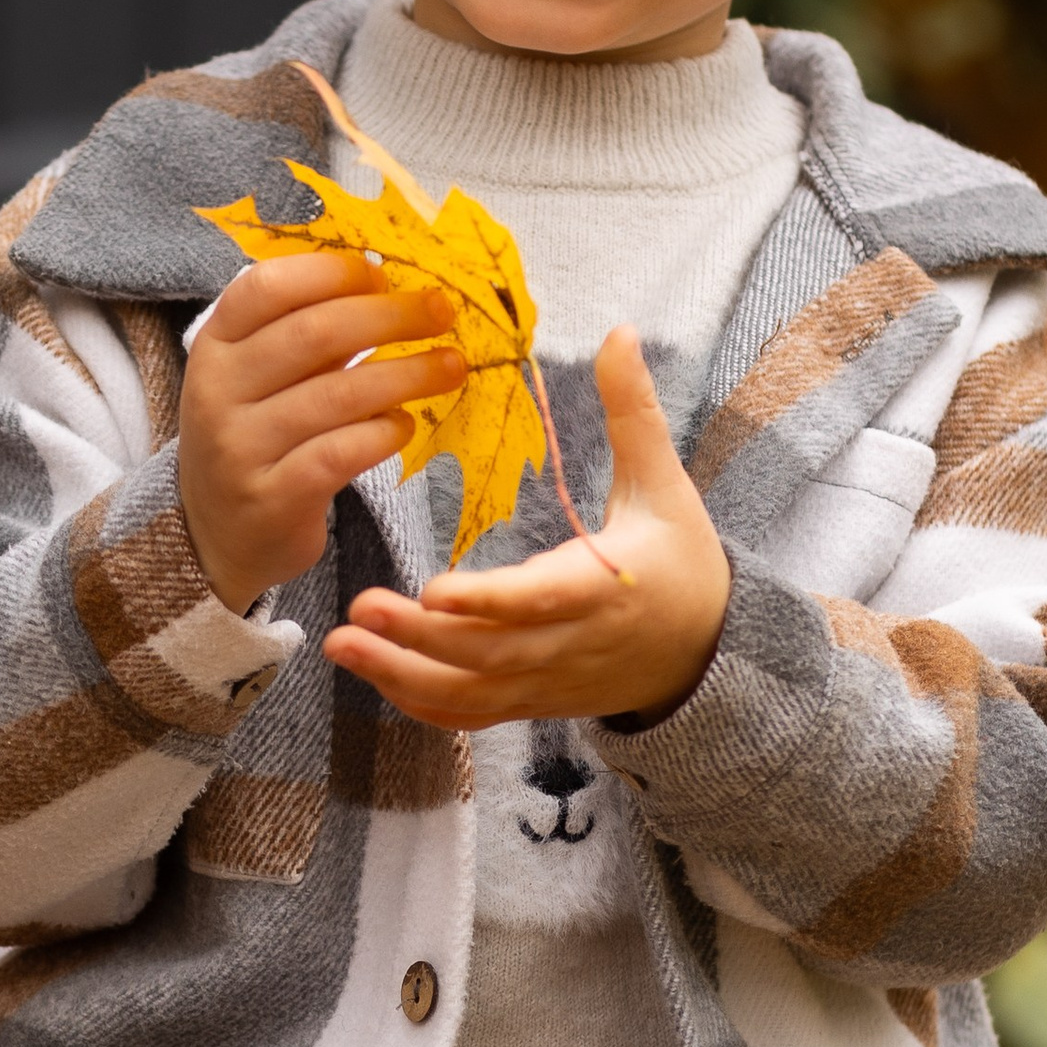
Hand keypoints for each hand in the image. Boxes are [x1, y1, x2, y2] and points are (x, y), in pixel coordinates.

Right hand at [180, 251, 466, 614]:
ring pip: (337, 395)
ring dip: (406, 374)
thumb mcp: (260, 377)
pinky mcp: (272, 498)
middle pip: (312, 334)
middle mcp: (216, 391)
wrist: (214, 536)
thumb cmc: (255, 437)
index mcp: (215, 345)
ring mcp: (240, 448)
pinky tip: (405, 425)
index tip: (382, 275)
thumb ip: (310, 334)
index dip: (330, 272)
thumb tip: (387, 285)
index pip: (266, 287)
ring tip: (451, 366)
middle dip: (389, 316)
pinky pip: (341, 454)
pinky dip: (383, 433)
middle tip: (441, 311)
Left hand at [324, 328, 729, 725]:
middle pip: (489, 653)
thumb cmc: (683, 562)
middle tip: (357, 608)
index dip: (487, 602)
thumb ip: (634, 412)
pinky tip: (371, 671)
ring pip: (470, 692)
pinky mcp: (531, 702)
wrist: (705, 653)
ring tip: (341, 643)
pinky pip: (470, 713)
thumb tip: (621, 332)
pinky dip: (420, 702)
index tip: (433, 589)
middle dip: (420, 638)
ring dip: (402, 673)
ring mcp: (547, 681)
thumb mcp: (666, 485)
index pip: (539, 602)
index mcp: (605, 587)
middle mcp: (571, 645)